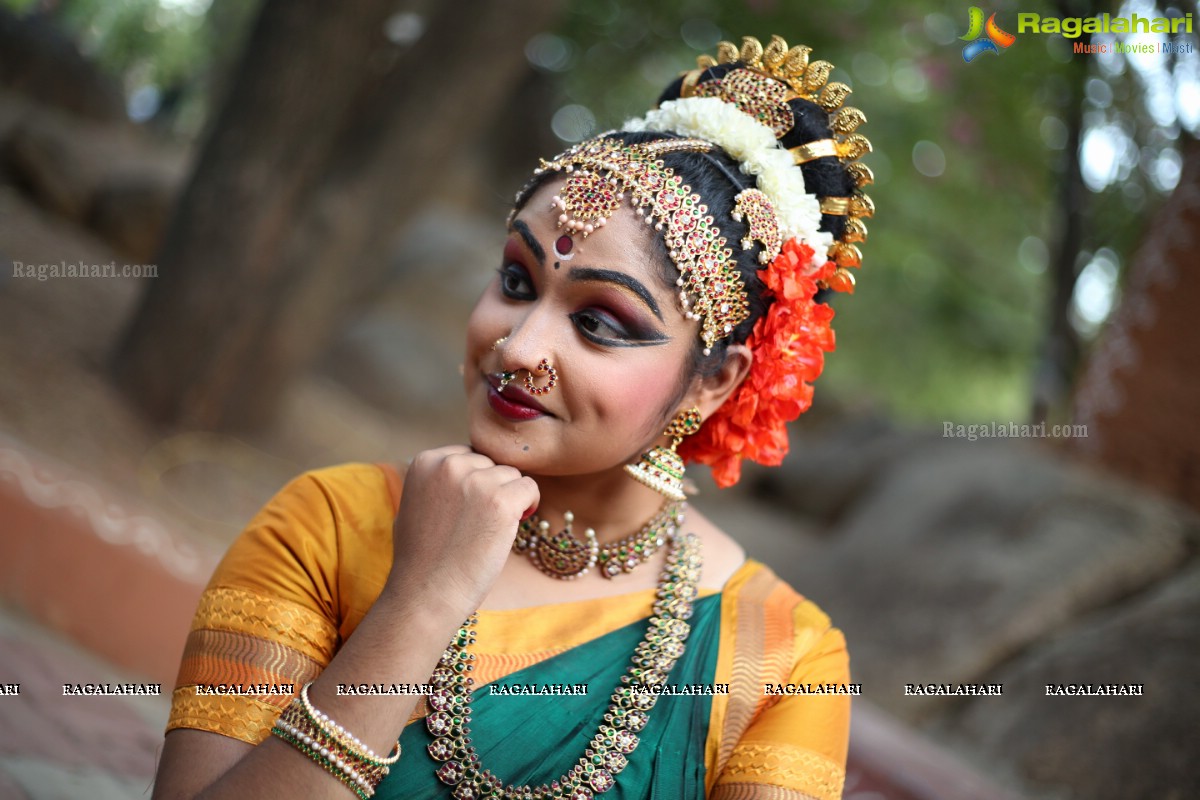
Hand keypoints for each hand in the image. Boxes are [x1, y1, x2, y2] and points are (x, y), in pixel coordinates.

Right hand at [383, 445, 538, 626]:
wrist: (426, 594)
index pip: (469, 455)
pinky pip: (530, 488)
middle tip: (479, 524)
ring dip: (508, 499)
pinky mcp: (501, 501)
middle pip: (491, 463)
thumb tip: (464, 467)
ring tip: (488, 530)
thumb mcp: (414, 504)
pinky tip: (511, 527)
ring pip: (512, 475)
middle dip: (491, 489)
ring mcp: (476, 481)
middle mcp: (449, 464)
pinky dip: (528, 506)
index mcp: (426, 461)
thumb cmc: (420, 558)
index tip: (469, 509)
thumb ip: (436, 481)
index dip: (474, 483)